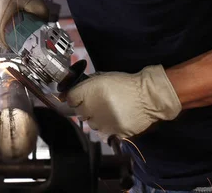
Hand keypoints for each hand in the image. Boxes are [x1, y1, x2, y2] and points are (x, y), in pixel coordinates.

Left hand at [66, 65, 181, 138]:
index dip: (75, 98)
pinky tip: (116, 118)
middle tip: (98, 103)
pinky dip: (107, 127)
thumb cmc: (124, 84)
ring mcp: (103, 122)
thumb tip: (63, 96)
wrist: (148, 97)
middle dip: (86, 108)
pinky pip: (103, 132)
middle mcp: (93, 107)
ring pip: (91, 124)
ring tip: (108, 111)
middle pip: (79, 112)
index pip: (70, 99)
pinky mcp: (113, 133)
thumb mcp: (102, 78)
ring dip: (96, 118)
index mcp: (89, 91)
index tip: (81, 97)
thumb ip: (84, 85)